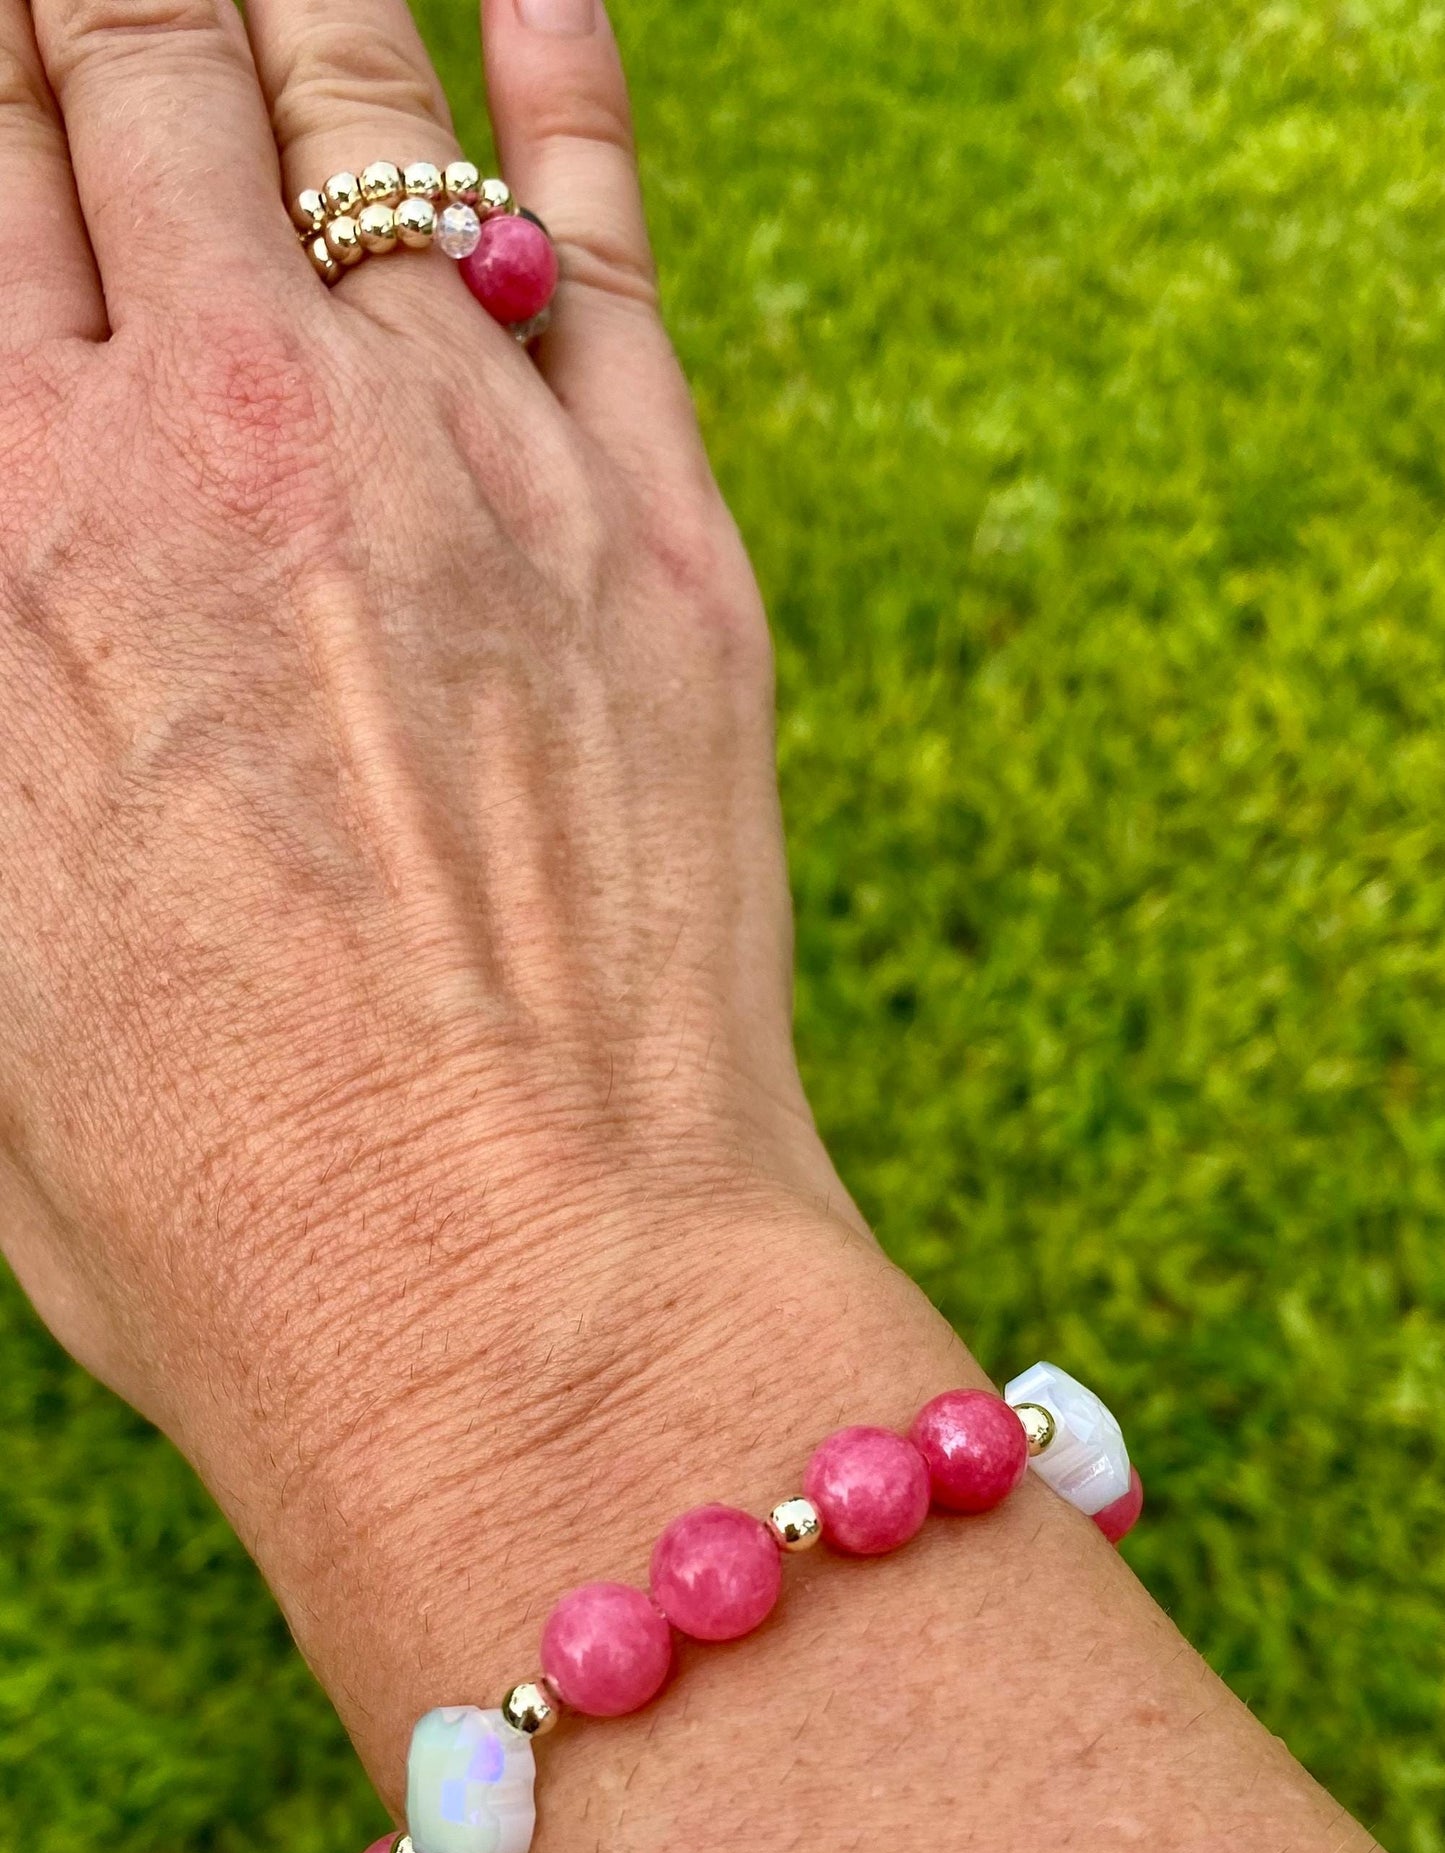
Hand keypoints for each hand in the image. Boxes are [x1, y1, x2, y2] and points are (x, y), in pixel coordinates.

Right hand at [0, 0, 901, 1580]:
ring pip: (363, 113)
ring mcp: (465, 461)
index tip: (22, 57)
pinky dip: (563, 91)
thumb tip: (32, 538)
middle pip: (140, 80)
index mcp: (7, 534)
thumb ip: (1, 681)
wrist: (509, 1298)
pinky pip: (599, 239)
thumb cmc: (208, 1194)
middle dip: (117, 0)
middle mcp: (226, 435)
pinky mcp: (662, 536)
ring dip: (303, 3)